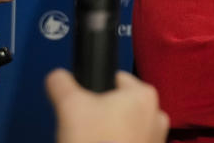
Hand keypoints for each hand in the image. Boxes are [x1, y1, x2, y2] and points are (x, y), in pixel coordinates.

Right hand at [46, 69, 168, 142]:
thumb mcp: (69, 106)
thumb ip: (62, 83)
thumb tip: (57, 77)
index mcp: (144, 94)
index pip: (115, 79)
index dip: (94, 90)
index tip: (85, 104)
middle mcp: (156, 115)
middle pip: (120, 105)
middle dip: (102, 115)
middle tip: (87, 129)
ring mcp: (156, 139)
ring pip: (125, 127)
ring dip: (110, 134)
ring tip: (94, 142)